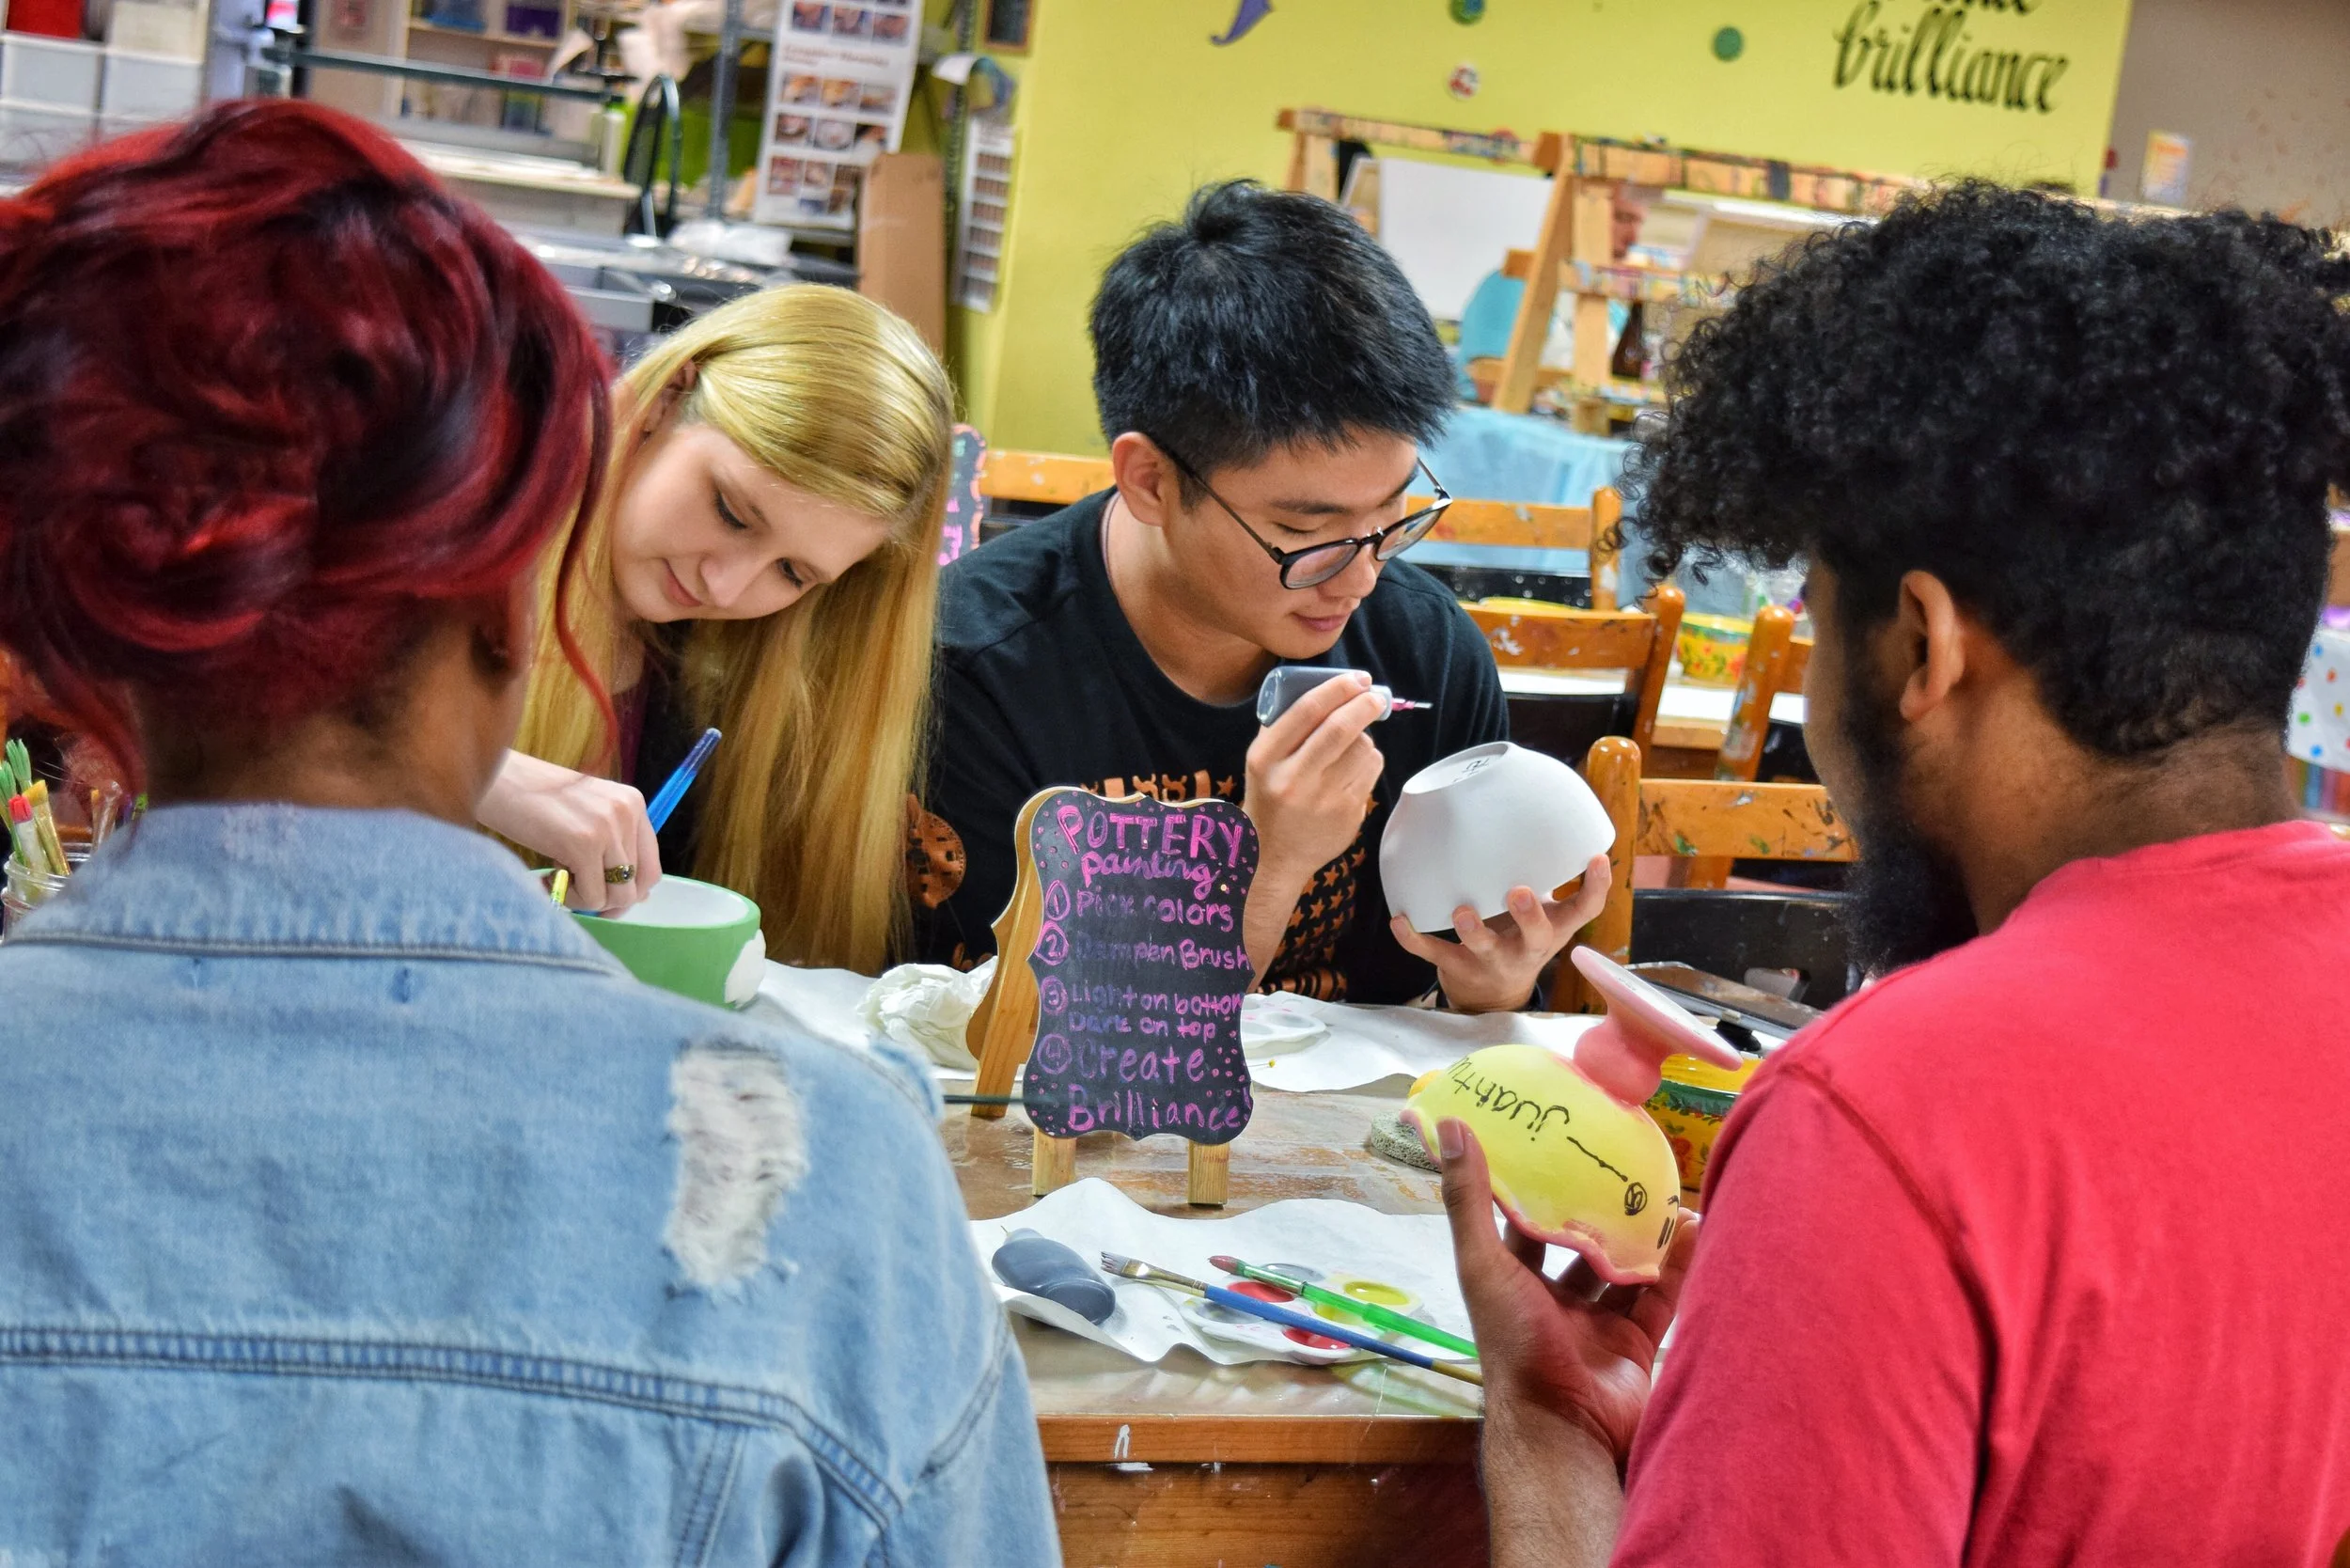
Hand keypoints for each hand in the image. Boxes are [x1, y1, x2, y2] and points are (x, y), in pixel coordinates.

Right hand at [476, 750, 662, 912]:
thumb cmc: (534, 800)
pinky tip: (546, 879)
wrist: (496, 778)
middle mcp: (627, 812)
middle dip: (610, 902)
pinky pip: (592, 896)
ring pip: (618, 895)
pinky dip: (569, 900)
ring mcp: (607, 827)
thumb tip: (636, 897)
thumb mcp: (586, 814)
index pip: (652, 866)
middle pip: (639, 885)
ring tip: (558, 881)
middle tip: (579, 897)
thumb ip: (613, 846)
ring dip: (588, 900)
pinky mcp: (583, 844)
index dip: (630, 891)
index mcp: (632, 803)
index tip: (603, 897)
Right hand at [1240, 671, 1386, 974]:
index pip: (1307, 711)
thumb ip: (1286, 727)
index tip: (1355, 679)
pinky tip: (1354, 767)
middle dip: (1364, 705)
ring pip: (1362, 750)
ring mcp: (1323, 800)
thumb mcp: (1262, 761)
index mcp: (1266, 759)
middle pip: (1340, 728)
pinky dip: (1369, 761)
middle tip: (1375, 696)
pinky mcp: (1347, 815)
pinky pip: (1370, 772)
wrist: (1274, 856)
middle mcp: (1293, 779)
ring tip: (1354, 743)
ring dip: (1366, 738)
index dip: (1337, 688)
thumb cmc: (1271, 798)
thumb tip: (1330, 689)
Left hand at [1390, 852, 1610, 1013]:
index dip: (1596, 887)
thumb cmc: (1519, 934)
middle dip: (1529, 916)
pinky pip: (1434, 953)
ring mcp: (1493, 959)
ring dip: (1473, 930)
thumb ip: (1543, 874)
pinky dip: (1414, 939)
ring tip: (1462, 910)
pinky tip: (1399, 920)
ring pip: (1484, 948)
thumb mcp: (1542, 913)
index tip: (1597, 858)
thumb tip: (1542, 809)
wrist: (1493, 995)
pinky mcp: (1458, 967)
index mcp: (1553, 929)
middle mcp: (1527, 947)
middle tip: (1520, 892)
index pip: (1585, 911)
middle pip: (1536, 936)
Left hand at [1436, 1115, 1695, 1465]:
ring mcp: (1598, 1324)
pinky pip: (1662, 1298)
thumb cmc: (1515, 1345)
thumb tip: (1449, 1125)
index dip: (1537, 1182)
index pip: (1524, 1220)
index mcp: (1513, 1281)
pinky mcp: (1638, 1345)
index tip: (1558, 1138)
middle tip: (1625, 1158)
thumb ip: (1469, 1200)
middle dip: (1601, 1206)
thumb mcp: (1484, 1264)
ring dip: (1645, 1232)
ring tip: (1668, 1187)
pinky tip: (1696, 1230)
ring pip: (1626, 1268)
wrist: (1566, 1430)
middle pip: (1581, 1242)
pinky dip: (1679, 1267)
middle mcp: (1554, 1300)